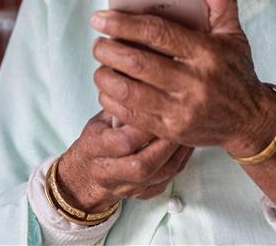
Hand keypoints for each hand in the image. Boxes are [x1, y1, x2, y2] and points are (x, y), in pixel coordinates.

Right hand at [57, 110, 194, 213]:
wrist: (86, 177)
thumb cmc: (96, 140)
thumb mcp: (99, 119)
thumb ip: (119, 106)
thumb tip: (142, 80)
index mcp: (94, 149)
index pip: (123, 142)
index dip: (143, 126)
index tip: (160, 108)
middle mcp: (109, 173)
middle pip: (143, 164)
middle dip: (165, 142)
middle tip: (182, 120)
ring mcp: (126, 188)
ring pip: (159, 175)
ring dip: (178, 152)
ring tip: (189, 130)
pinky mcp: (143, 194)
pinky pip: (168, 180)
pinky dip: (181, 161)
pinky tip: (188, 144)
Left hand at [90, 0, 275, 157]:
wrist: (249, 120)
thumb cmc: (236, 70)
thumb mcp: (233, 35)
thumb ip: (220, 3)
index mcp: (207, 53)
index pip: (157, 33)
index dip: (123, 23)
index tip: (100, 17)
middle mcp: (194, 82)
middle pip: (137, 63)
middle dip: (108, 50)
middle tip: (98, 42)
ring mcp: (182, 110)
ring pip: (129, 91)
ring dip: (105, 76)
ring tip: (101, 64)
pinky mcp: (172, 130)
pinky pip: (131, 116)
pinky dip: (112, 101)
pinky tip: (109, 89)